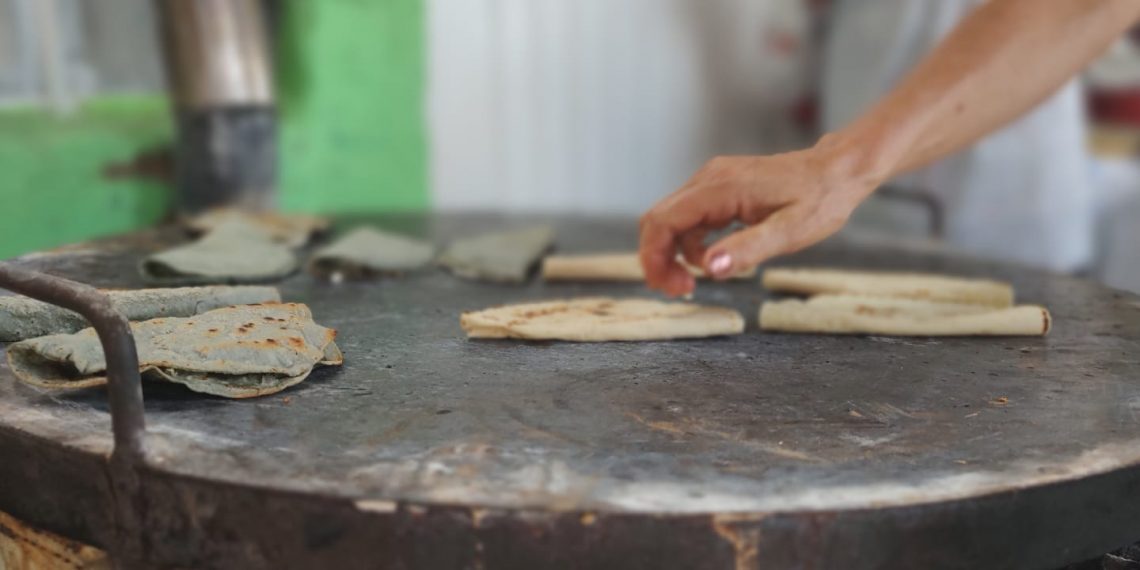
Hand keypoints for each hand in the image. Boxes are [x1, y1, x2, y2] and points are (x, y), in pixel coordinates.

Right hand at [638, 136, 882, 295]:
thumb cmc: (820, 199)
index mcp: (720, 188)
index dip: (655, 257)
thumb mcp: (790, 232)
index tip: (673, 287)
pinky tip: (717, 258)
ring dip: (677, 254)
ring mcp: (712, 181)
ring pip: (672, 221)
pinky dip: (692, 243)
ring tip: (705, 278)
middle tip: (682, 290)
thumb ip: (747, 249)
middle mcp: (708, 179)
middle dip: (660, 259)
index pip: (662, 221)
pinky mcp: (719, 189)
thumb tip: (710, 269)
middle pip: (658, 220)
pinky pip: (690, 218)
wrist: (838, 171)